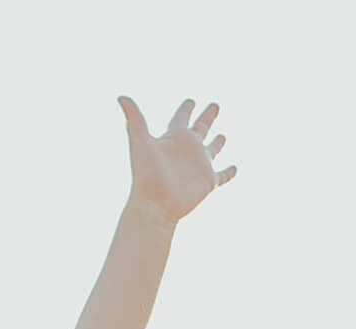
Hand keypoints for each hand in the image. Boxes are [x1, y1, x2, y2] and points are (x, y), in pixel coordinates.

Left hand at [118, 96, 235, 227]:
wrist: (155, 205)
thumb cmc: (146, 176)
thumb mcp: (140, 142)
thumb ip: (134, 118)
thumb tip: (120, 96)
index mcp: (173, 138)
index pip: (181, 117)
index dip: (186, 108)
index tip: (191, 100)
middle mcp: (187, 149)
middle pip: (201, 127)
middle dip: (207, 116)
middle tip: (215, 104)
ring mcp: (199, 166)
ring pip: (212, 149)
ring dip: (218, 142)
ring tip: (223, 135)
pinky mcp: (208, 182)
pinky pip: (222, 176)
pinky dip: (229, 172)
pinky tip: (235, 168)